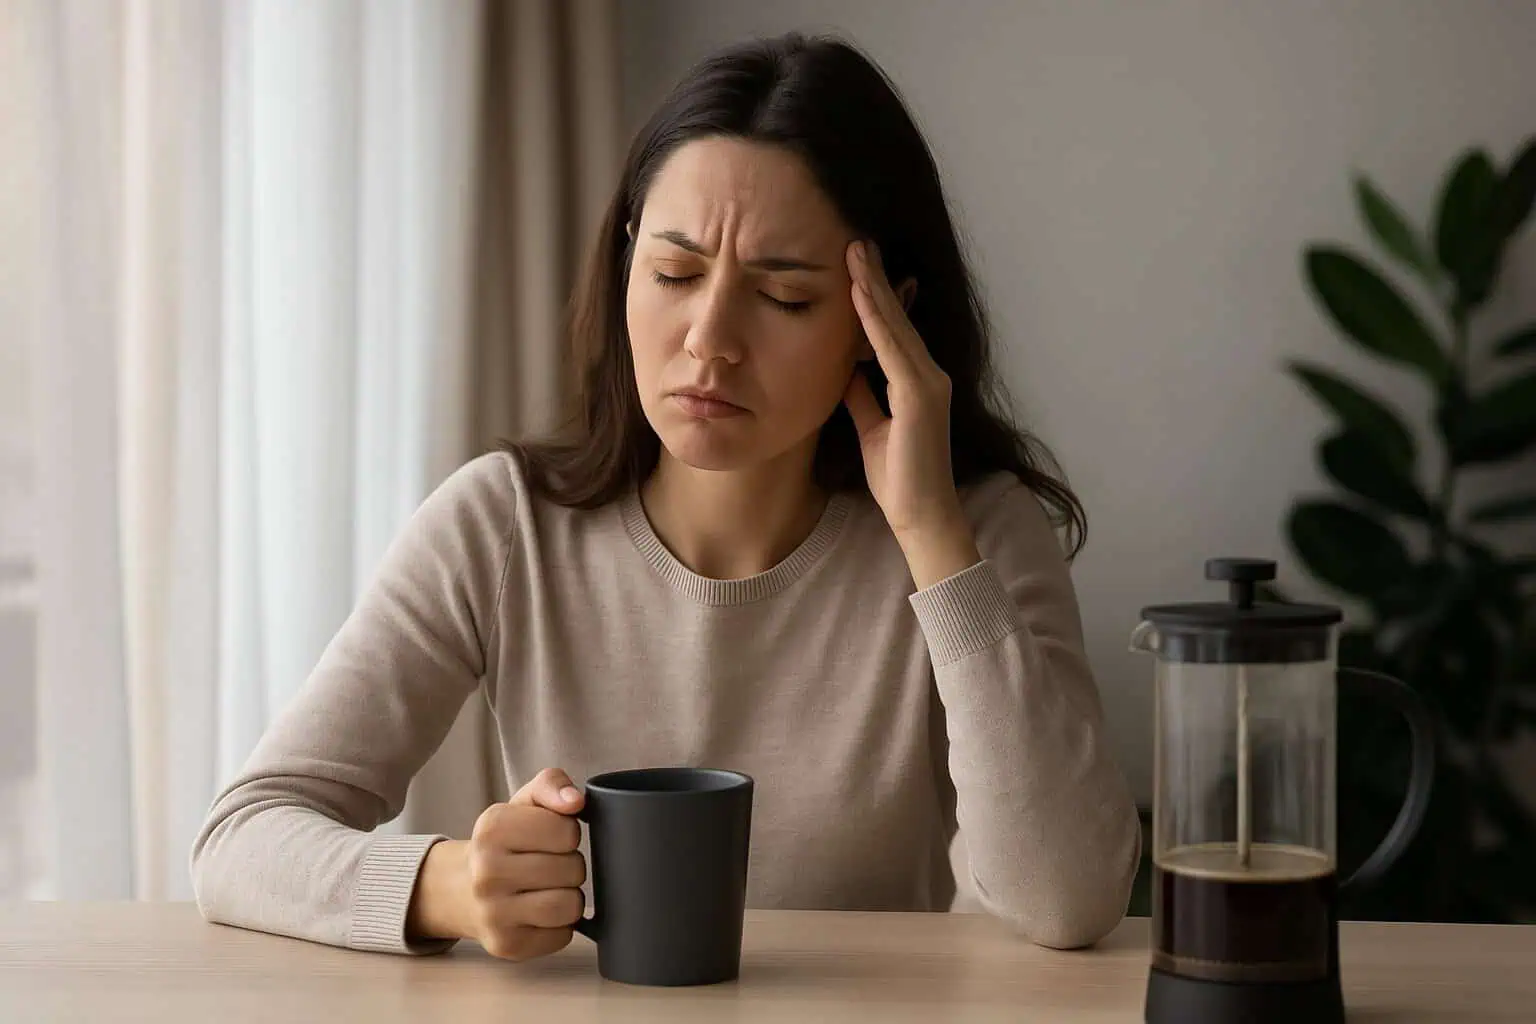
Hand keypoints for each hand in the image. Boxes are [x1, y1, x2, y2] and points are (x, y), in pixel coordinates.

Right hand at [406, 767, 587, 960]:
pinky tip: (542, 914)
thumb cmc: (504, 843)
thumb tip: (575, 801)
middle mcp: (486, 872)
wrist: (461, 889)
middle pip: (572, 869)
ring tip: (552, 888)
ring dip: (571, 896)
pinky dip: (562, 925)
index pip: (566, 830)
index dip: (568, 833)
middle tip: (551, 865)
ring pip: (569, 905)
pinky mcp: (506, 945)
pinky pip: (563, 936)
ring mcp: (493, 913)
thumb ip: (551, 785)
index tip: (551, 837)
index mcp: (492, 828)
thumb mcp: (523, 803)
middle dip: (570, 865)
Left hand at [844, 241, 979, 585]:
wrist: (920, 515)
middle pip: (896, 317)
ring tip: (856, 251)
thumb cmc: (897, 477)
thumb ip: (861, 395)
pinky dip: (876, 320)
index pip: (891, 329)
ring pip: (895, 325)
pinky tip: (860, 295)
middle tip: (856, 239)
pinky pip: (892, 349)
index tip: (856, 264)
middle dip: (875, 277)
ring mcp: (928, 383)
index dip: (874, 295)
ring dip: (874, 286)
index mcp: (915, 382)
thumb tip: (842, 368)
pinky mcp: (921, 396)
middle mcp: (928, 375)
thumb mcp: (871, 426)